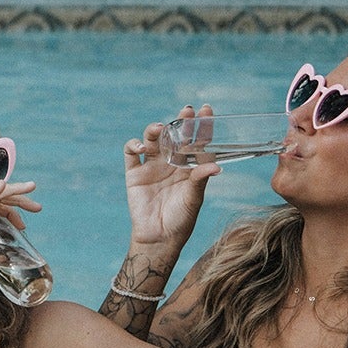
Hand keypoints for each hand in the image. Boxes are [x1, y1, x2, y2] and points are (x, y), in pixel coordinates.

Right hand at [124, 106, 221, 248]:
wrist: (158, 238)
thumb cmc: (181, 219)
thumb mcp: (194, 198)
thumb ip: (200, 179)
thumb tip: (216, 166)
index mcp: (189, 166)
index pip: (196, 140)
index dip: (201, 125)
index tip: (205, 110)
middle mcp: (171, 162)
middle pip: (174, 135)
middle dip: (180, 121)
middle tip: (186, 111)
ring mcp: (152, 166)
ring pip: (153, 139)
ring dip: (155, 130)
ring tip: (160, 128)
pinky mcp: (134, 173)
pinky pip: (131, 152)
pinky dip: (134, 144)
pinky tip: (142, 147)